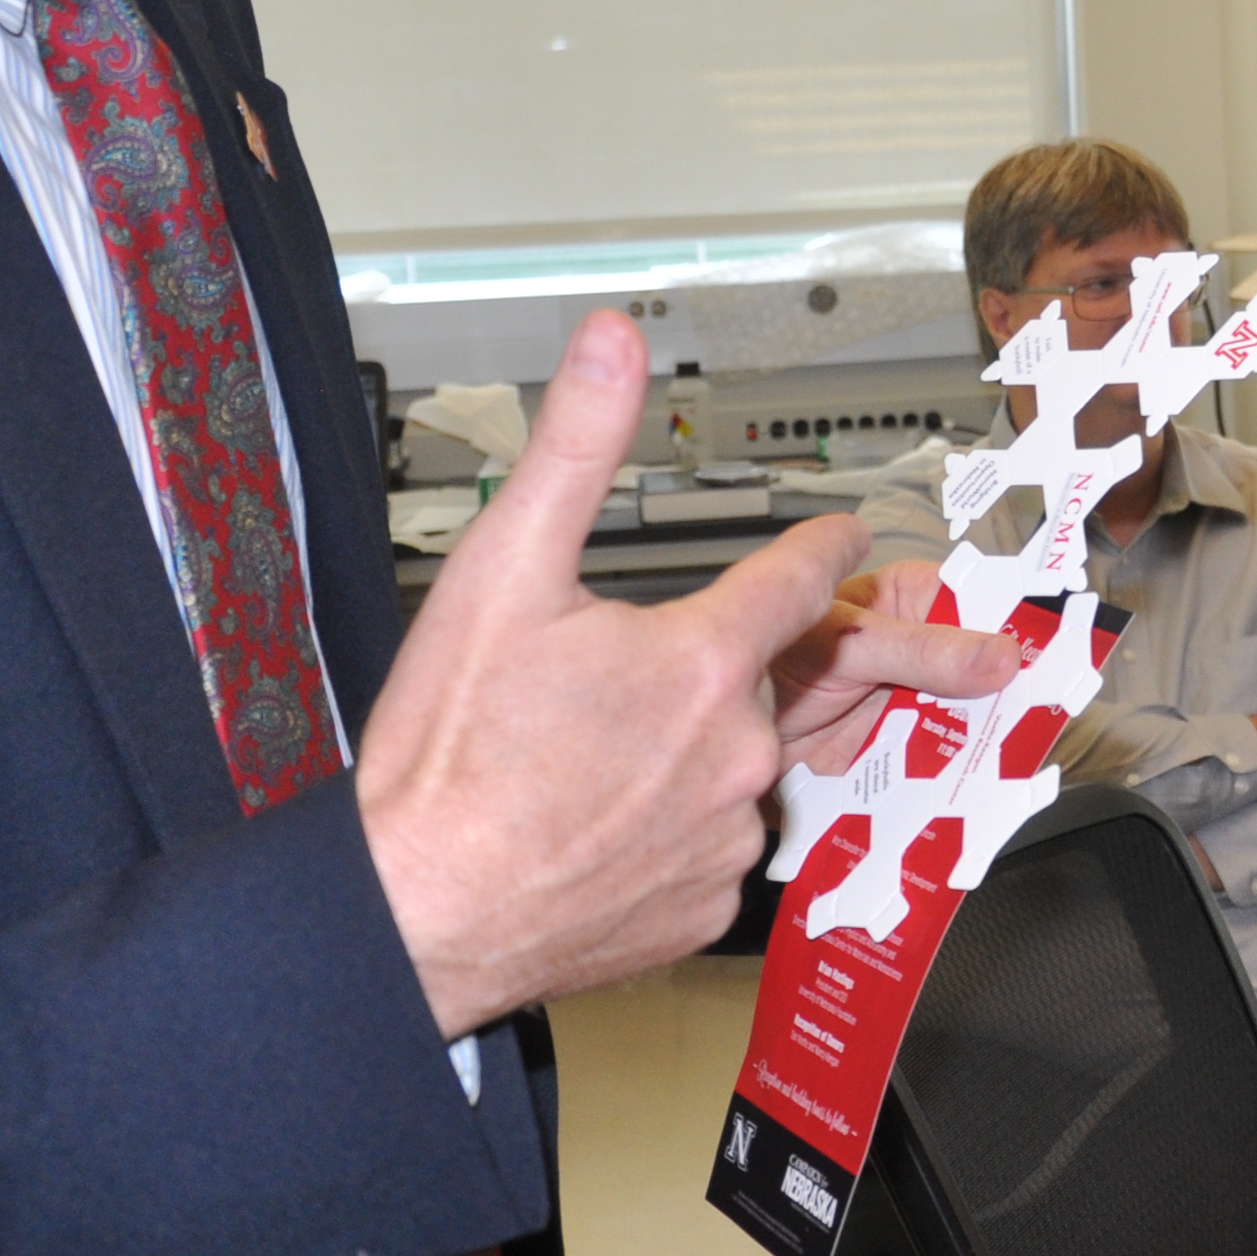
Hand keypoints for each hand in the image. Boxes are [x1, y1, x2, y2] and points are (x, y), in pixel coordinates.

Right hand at [356, 312, 1026, 1037]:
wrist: (413, 910)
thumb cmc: (449, 752)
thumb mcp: (501, 570)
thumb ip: (576, 447)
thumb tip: (614, 345)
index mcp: (705, 659)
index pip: (798, 580)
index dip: (820, 552)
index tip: (843, 541)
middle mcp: (740, 747)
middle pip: (750, 681)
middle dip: (701, 673)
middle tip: (615, 700)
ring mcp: (729, 833)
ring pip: (728, 769)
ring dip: (678, 756)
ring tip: (578, 767)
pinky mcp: (706, 903)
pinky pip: (709, 848)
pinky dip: (665, 832)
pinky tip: (591, 826)